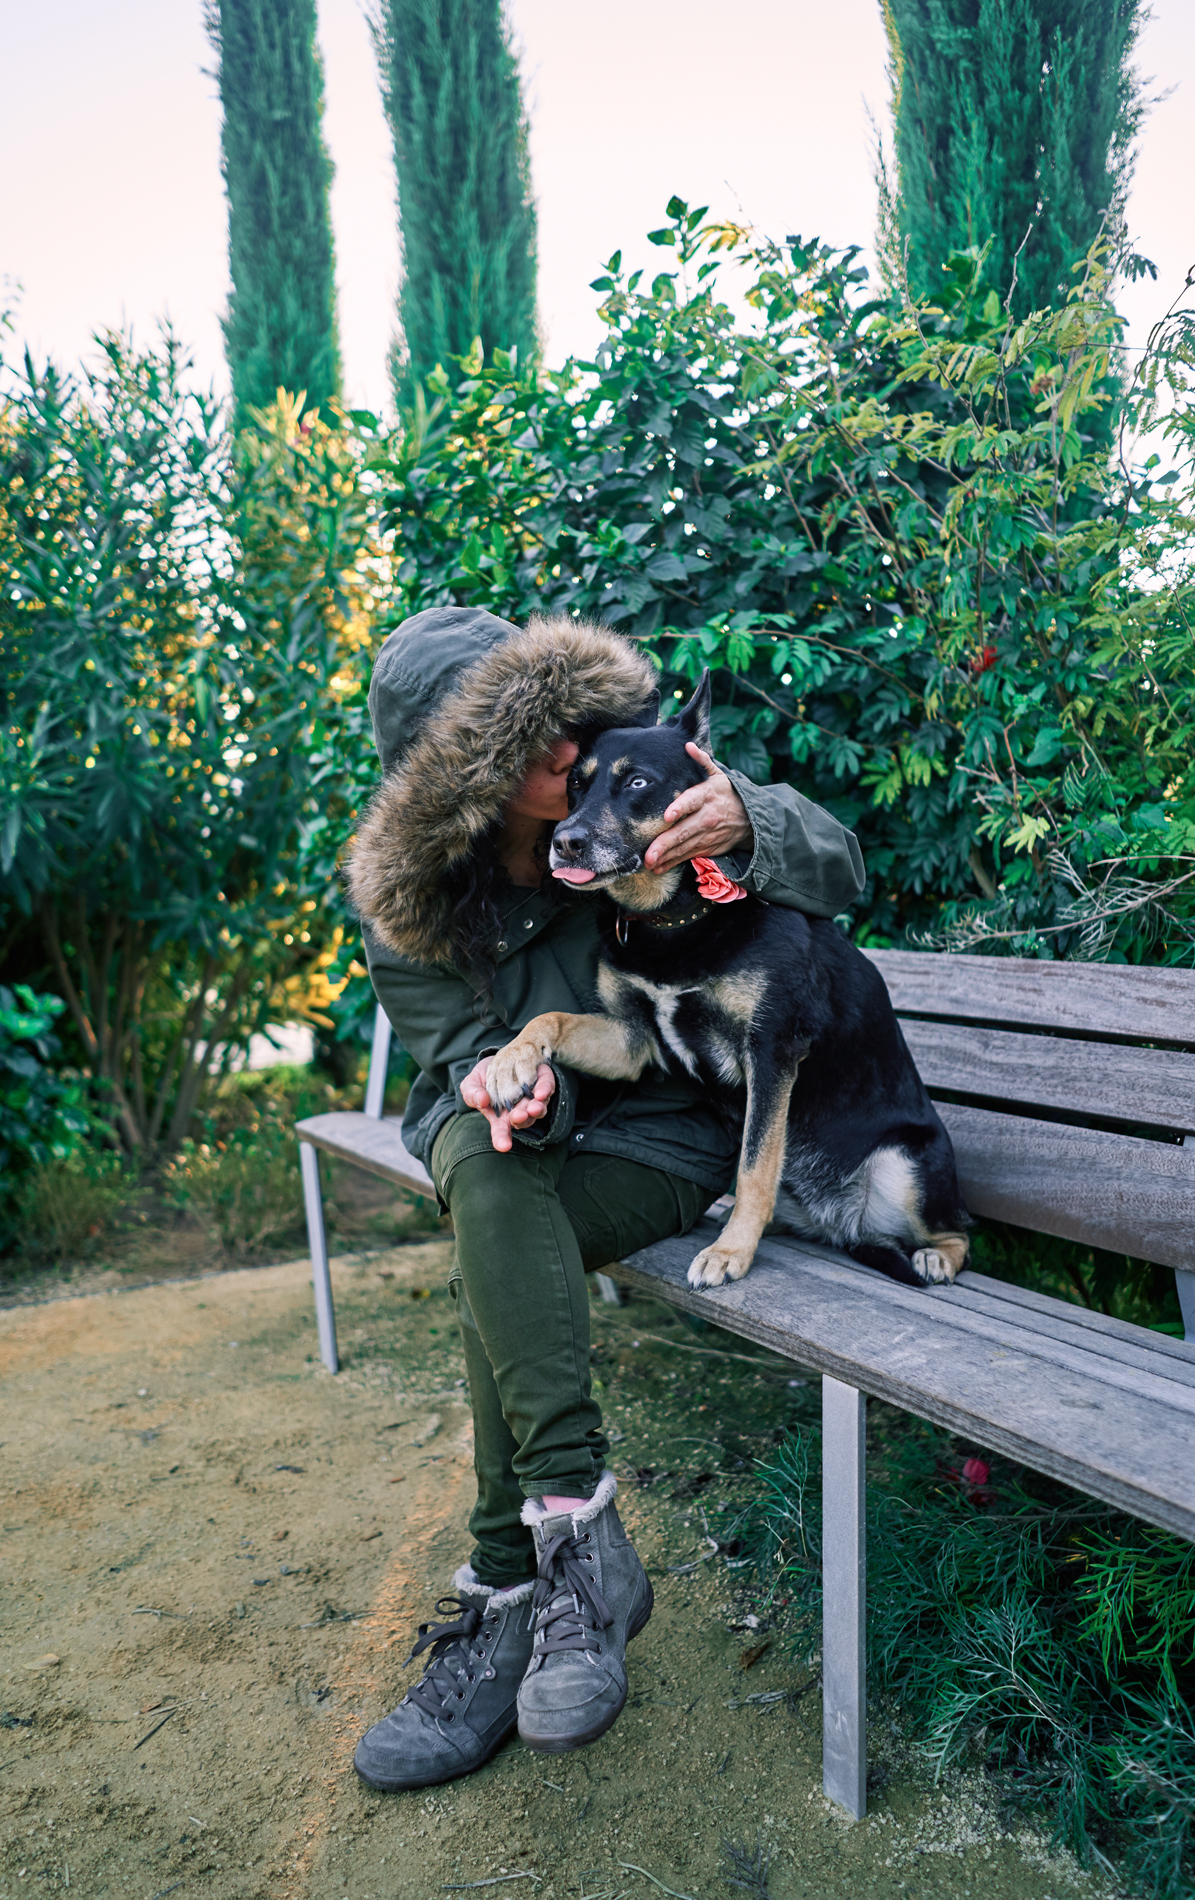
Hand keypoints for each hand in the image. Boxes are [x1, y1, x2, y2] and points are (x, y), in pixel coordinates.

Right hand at [460, 1057, 555, 1152]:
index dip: (502, 1139)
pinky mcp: (543, 1081)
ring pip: (539, 1109)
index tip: (504, 1146)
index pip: (501, 1131)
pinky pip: (548, 1088)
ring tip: (533, 1107)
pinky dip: (546, 1090)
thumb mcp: (471, 1084)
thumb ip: (472, 1094)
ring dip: (537, 1109)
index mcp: (501, 1116)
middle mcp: (519, 1109)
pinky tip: (541, 1093)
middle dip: (522, 1119)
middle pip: (524, 1121)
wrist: (500, 1057)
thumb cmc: (484, 1077)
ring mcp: (533, 1097)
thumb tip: (482, 1101)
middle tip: (518, 1115)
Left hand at [644, 744, 752, 873]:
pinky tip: (657, 868)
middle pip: (683, 831)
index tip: (667, 816)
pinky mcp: (706, 847)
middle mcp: (706, 817)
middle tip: (649, 853)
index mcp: (706, 796)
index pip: (691, 801)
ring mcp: (706, 835)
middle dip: (665, 843)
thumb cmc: (727, 794)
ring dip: (665, 856)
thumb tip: (688, 745)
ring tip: (648, 862)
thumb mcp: (718, 775)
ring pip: (683, 847)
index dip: (679, 808)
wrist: (751, 820)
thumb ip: (702, 760)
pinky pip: (687, 856)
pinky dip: (672, 863)